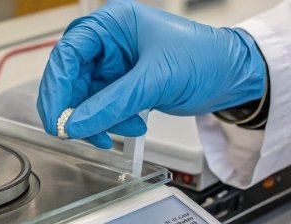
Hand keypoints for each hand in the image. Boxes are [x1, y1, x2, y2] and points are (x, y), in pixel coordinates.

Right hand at [36, 0, 265, 147]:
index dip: (58, 87)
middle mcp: (107, 42)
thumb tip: (75, 123)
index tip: (58, 117)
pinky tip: (132, 127)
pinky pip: (99, 109)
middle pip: (70, 78)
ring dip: (97, 121)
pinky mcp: (120, 85)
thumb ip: (112, 104)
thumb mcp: (156, 80)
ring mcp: (112, 65)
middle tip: (77, 133)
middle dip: (75, 109)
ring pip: (83, 99)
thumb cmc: (205, 57)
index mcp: (112, 24)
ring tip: (123, 130)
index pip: (68, 53)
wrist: (233, 76)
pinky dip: (109, 123)